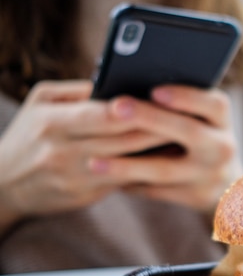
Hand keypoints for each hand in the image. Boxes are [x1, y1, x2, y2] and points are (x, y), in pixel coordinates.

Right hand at [0, 80, 172, 230]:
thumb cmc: (29, 133)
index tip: (167, 99)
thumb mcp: (42, 102)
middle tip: (191, 117)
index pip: (104, 114)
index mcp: (52, 122)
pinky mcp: (86, 196)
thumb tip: (121, 80)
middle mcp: (62, 152)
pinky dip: (148, 169)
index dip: (138, 108)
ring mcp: (75, 178)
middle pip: (124, 139)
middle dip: (159, 128)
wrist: (3, 184)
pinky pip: (125, 181)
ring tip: (187, 136)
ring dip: (160, 150)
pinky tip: (169, 159)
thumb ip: (80, 92)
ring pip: (130, 162)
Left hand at [89, 85, 240, 211]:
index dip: (187, 97)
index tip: (155, 90)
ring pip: (165, 170)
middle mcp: (222, 147)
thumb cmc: (198, 135)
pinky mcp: (196, 197)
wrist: (226, 183)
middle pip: (189, 132)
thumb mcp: (200, 118)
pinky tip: (103, 178)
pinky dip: (129, 183)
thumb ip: (175, 106)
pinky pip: (156, 190)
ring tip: (93, 162)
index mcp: (221, 119)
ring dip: (128, 166)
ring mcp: (210, 175)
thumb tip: (127, 88)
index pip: (214, 104)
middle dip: (151, 119)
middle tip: (115, 109)